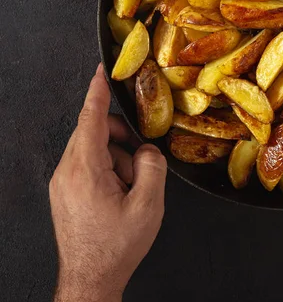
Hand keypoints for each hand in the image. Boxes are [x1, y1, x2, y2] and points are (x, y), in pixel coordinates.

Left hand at [50, 64, 166, 301]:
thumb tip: (146, 150)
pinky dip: (108, 168)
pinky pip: (87, 165)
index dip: (97, 91)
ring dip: (117, 157)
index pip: (91, 118)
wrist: (90, 280)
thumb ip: (152, 165)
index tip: (101, 69)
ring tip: (131, 187)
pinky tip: (120, 193)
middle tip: (140, 159)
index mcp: (85, 169)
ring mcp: (63, 182)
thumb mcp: (147, 204)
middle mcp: (67, 171)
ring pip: (93, 149)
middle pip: (95, 132)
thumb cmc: (115, 246)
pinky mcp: (65, 192)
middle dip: (121, 138)